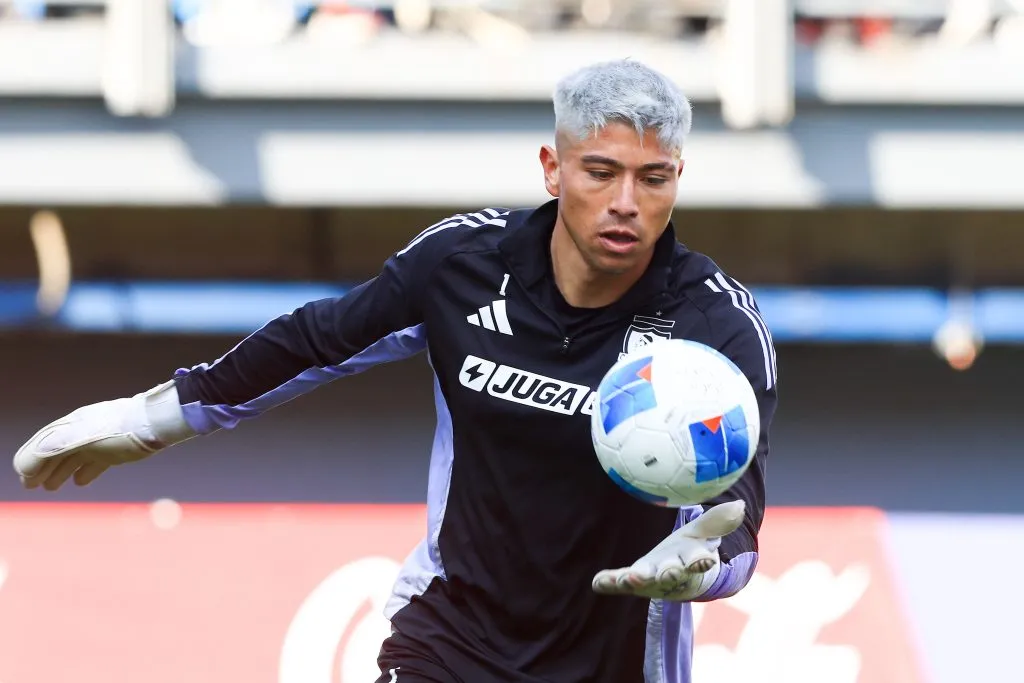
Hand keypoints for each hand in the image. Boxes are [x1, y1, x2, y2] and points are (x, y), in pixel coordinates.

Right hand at [13, 380, 193, 490]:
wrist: (155, 424)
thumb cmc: (116, 430)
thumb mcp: (79, 440)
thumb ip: (50, 450)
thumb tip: (25, 468)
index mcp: (70, 427)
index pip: (42, 444)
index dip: (30, 462)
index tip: (25, 479)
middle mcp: (82, 432)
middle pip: (57, 452)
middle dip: (42, 469)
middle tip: (32, 486)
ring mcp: (99, 441)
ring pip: (74, 458)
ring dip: (60, 472)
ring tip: (51, 487)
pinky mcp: (116, 450)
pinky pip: (95, 463)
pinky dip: (85, 472)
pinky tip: (80, 482)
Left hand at [592, 500, 744, 600]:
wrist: (678, 577)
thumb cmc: (690, 551)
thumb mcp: (703, 534)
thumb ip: (718, 521)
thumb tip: (740, 505)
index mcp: (690, 561)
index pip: (698, 561)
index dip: (700, 561)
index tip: (705, 561)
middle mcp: (671, 573)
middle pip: (671, 574)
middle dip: (668, 574)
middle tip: (664, 573)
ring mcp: (650, 580)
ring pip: (644, 581)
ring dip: (636, 580)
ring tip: (626, 578)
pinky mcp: (632, 581)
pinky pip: (619, 583)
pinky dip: (609, 583)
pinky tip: (598, 581)